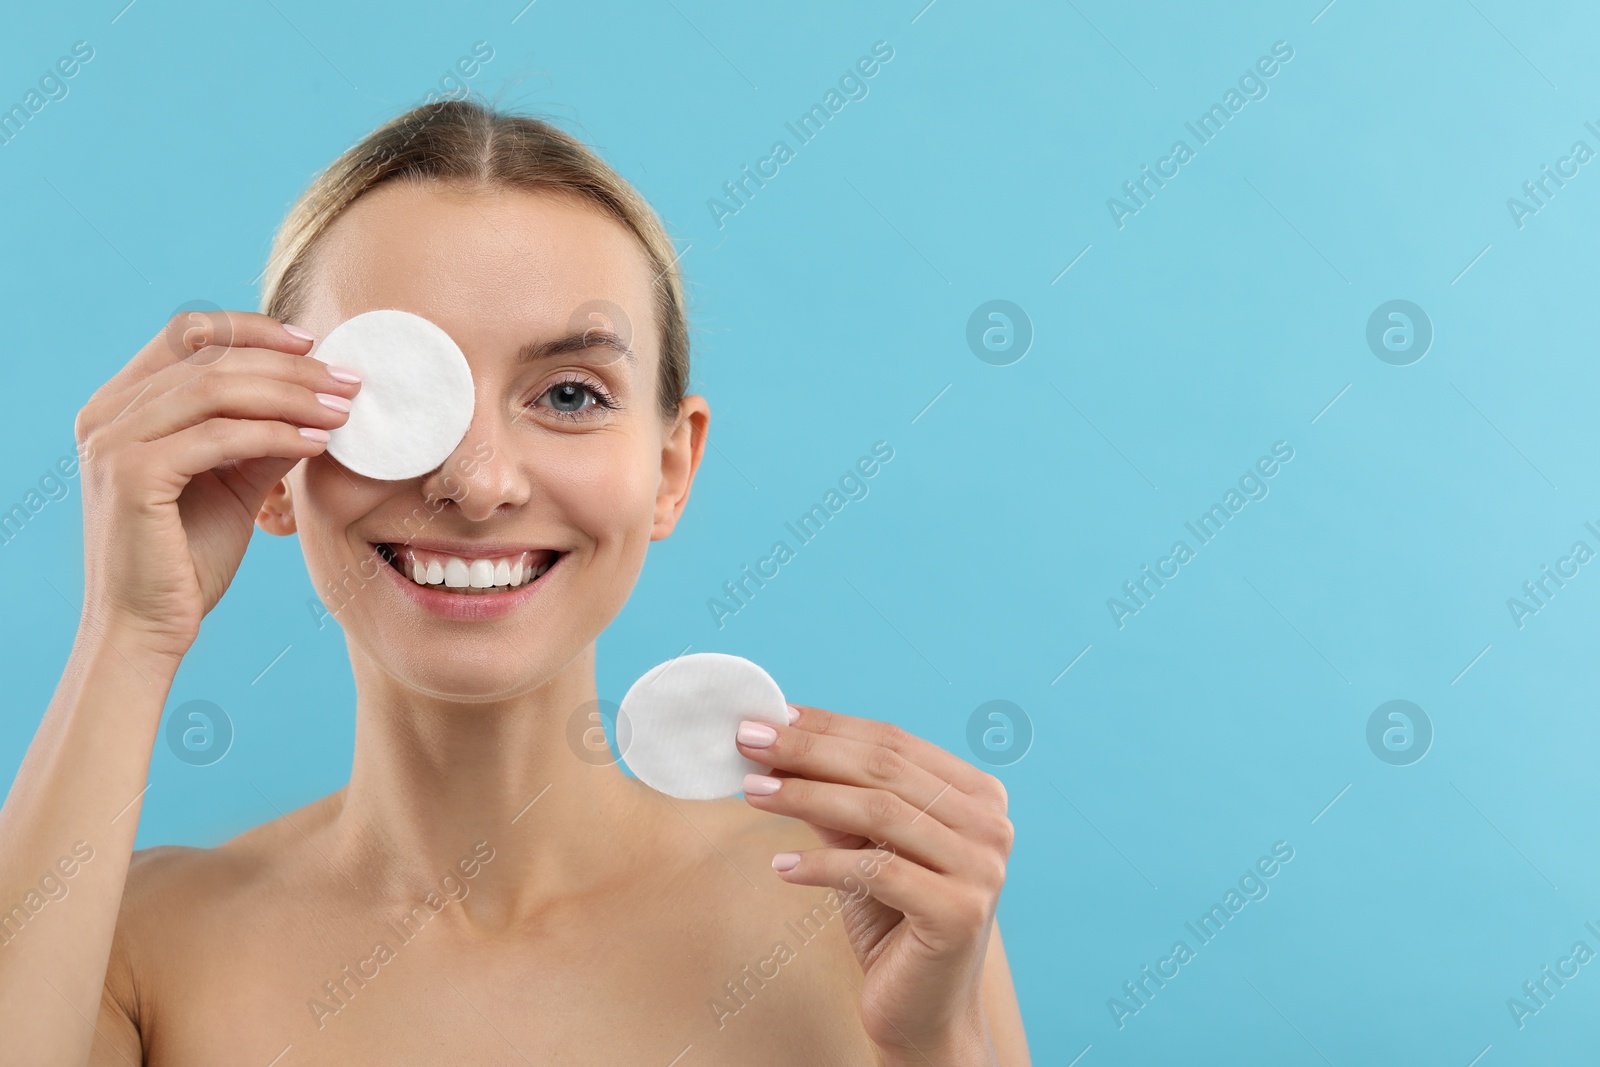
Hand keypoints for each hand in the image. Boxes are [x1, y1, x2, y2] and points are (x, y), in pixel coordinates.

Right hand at [73, 310, 359, 659]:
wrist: (147, 627)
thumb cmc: (188, 558)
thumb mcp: (233, 481)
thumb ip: (263, 436)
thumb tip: (318, 398)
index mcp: (120, 405)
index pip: (187, 334)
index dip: (253, 329)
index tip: (314, 345)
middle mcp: (106, 413)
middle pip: (211, 357)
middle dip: (290, 365)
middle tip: (349, 380)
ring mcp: (112, 440)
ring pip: (218, 389)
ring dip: (292, 395)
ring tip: (342, 410)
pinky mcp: (131, 474)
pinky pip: (219, 436)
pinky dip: (275, 434)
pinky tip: (317, 443)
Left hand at [736, 704, 1012, 1064]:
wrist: (922, 1014)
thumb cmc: (892, 924)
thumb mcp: (862, 846)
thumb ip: (835, 797)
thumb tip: (777, 744)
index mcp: (978, 795)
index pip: (894, 742)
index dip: (828, 727)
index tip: (768, 717)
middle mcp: (991, 825)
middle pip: (885, 770)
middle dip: (808, 752)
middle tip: (748, 742)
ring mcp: (982, 868)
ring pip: (880, 812)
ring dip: (806, 796)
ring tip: (752, 793)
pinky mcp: (958, 912)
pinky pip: (876, 872)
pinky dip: (822, 864)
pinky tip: (781, 864)